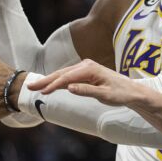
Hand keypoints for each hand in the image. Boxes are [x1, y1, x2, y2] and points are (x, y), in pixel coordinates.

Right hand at [31, 59, 154, 107]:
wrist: (132, 91)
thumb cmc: (120, 94)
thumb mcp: (104, 95)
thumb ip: (87, 91)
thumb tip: (69, 87)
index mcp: (90, 69)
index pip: (67, 77)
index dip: (53, 85)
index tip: (42, 92)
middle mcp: (86, 65)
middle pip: (62, 73)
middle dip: (45, 80)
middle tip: (30, 87)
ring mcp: (85, 67)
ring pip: (63, 74)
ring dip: (49, 80)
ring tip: (35, 87)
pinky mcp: (85, 72)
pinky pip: (68, 76)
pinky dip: (57, 81)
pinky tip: (49, 85)